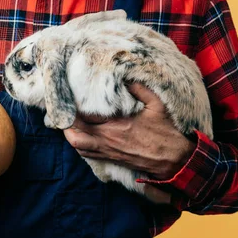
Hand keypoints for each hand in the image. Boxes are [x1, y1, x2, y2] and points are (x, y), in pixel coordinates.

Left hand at [63, 83, 195, 181]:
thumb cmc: (165, 132)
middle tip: (64, 106)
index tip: (70, 95)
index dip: (74, 106)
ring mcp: (108, 151)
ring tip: (68, 120)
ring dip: (70, 133)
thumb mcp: (156, 105)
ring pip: (78, 145)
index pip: (86, 116)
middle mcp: (108, 139)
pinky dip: (79, 145)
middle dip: (67, 119)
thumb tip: (126, 76)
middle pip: (76, 131)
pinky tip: (80, 134)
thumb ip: (140, 89)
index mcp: (117, 125)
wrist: (173, 160)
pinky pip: (87, 154)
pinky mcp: (111, 158)